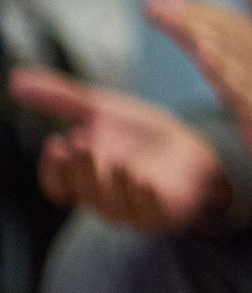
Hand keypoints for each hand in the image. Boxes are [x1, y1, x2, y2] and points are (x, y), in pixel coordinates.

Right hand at [9, 67, 230, 231]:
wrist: (194, 145)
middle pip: (82, 192)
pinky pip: (148, 211)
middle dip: (80, 168)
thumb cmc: (142, 132)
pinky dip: (142, 196)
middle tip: (82, 140)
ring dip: (108, 181)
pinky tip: (142, 178)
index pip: (57, 185)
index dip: (53, 170)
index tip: (58, 142)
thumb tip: (13, 80)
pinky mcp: (164, 212)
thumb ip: (61, 99)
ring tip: (113, 157)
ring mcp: (133, 208)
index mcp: (83, 179)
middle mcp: (103, 198)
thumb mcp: (101, 109)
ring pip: (110, 205)